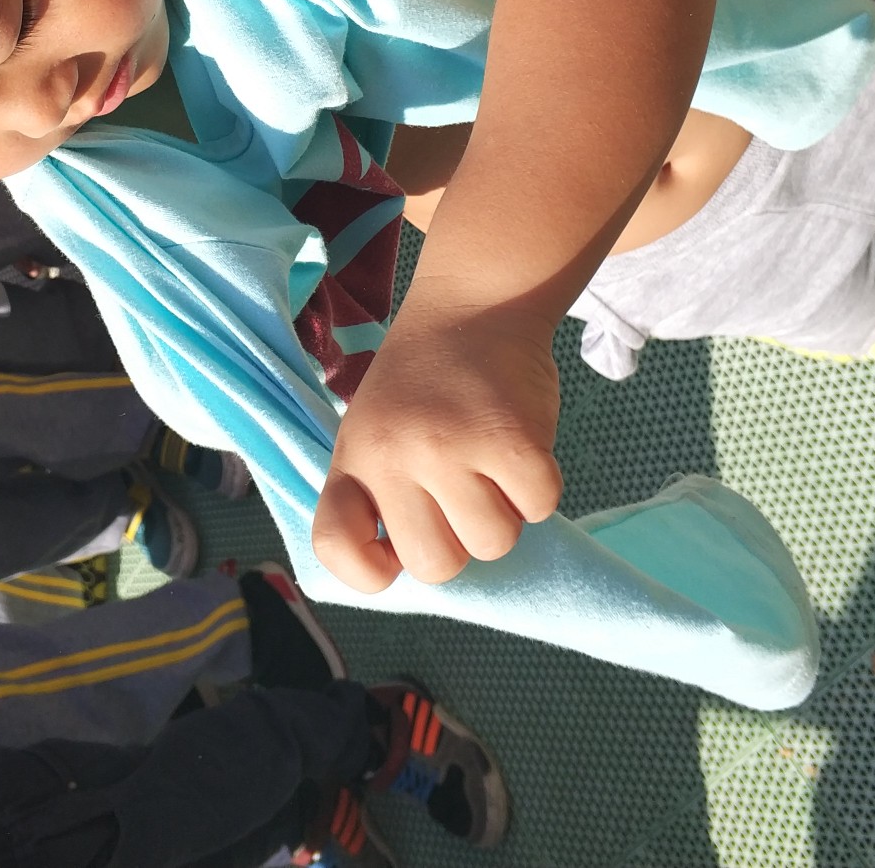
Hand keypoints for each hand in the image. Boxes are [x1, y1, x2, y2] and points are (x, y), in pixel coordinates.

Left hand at [312, 311, 561, 591]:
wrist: (474, 305)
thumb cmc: (426, 382)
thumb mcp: (373, 428)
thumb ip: (381, 493)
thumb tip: (405, 567)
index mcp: (355, 457)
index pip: (335, 544)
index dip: (368, 569)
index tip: (393, 555)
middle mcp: (394, 455)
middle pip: (436, 565)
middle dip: (461, 541)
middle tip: (463, 490)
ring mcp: (451, 447)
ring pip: (494, 544)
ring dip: (505, 513)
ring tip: (491, 461)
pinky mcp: (511, 440)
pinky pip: (539, 508)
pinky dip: (539, 488)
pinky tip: (520, 447)